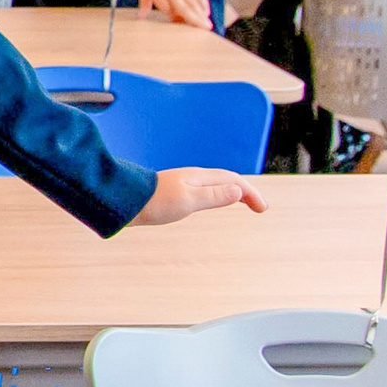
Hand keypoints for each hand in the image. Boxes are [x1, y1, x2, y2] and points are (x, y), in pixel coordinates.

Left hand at [130, 166, 266, 225]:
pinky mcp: (174, 191)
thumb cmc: (153, 202)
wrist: (123, 202)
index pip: (233, 180)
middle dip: (246, 191)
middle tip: (260, 207)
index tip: (262, 209)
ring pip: (216, 184)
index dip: (251, 193)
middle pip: (227, 179)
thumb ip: (213, 196)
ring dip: (233, 191)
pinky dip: (218, 194)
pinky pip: (204, 190)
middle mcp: (192, 177)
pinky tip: (213, 201)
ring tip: (244, 202)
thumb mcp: (188, 201)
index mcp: (199, 178)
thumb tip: (238, 190)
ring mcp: (183, 183)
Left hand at [137, 0, 214, 27]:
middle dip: (194, 19)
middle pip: (184, 7)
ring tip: (207, 25)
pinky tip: (206, 12)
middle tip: (205, 29)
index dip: (174, 19)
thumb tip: (140, 18)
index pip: (168, 10)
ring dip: (201, 14)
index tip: (179, 25)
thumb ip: (144, 4)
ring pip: (193, 2)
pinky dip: (203, 3)